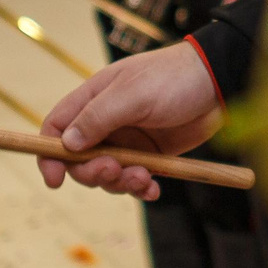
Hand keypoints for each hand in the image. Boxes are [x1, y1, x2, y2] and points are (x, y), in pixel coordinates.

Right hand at [37, 42, 226, 201]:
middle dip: (93, 172)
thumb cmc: (174, 78)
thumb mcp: (133, 94)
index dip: (49, 154)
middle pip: (80, 160)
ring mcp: (129, 141)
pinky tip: (154, 189)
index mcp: (94, 99)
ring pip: (108, 175)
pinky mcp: (151, 156)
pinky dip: (141, 189)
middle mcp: (107, 123)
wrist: (219, 83)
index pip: (57, 127)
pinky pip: (135, 180)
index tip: (54, 179)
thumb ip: (98, 117)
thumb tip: (67, 144)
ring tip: (145, 177)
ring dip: (121, 183)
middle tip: (116, 169)